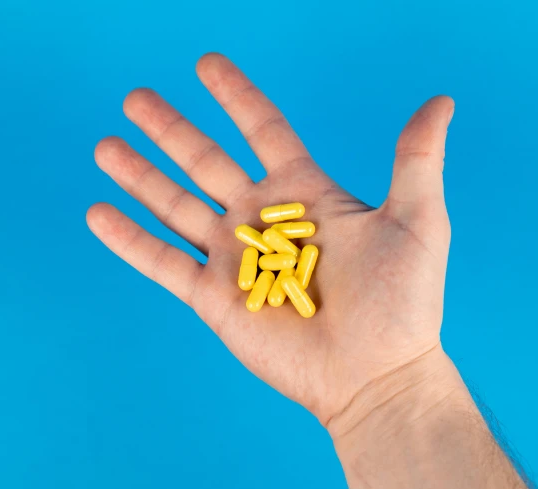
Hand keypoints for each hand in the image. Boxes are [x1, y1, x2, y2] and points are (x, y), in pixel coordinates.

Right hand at [87, 53, 455, 425]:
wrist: (377, 375)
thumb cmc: (403, 303)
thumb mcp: (417, 220)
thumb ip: (415, 159)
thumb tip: (440, 101)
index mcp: (305, 193)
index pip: (262, 129)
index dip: (235, 96)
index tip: (205, 64)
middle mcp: (263, 220)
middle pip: (205, 161)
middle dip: (169, 129)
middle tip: (134, 98)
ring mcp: (235, 258)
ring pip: (175, 205)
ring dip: (139, 176)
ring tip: (105, 145)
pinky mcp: (215, 298)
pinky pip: (163, 262)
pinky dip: (129, 239)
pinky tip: (97, 212)